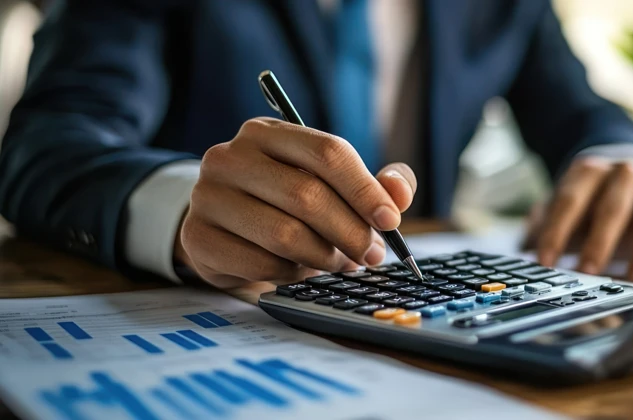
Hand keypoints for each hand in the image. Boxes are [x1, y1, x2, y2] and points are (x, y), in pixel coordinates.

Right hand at [175, 117, 416, 287]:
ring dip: (324, 257)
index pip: (328, 152)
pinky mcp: (198, 238)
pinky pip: (261, 264)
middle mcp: (230, 156)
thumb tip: (399, 193)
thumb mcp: (330, 183)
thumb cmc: (287, 200)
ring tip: (339, 262)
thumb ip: (374, 184)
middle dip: (351, 231)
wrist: (225, 225)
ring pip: (285, 235)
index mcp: (268, 132)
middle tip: (372, 255)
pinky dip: (291, 274)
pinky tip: (299, 269)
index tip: (390, 221)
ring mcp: (208, 196)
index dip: (366, 190)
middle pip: (308, 196)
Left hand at [529, 156, 632, 282]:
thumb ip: (545, 222)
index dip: (556, 231)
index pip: (570, 199)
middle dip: (600, 241)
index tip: (545, 262)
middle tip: (586, 272)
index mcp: (592, 170)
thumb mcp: (567, 200)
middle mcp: (628, 173)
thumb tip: (525, 249)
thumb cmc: (594, 197)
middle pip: (613, 206)